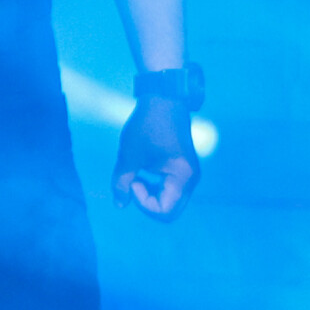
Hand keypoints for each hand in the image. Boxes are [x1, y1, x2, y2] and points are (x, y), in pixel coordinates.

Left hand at [112, 97, 198, 220]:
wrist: (163, 99)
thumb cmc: (146, 125)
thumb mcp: (129, 155)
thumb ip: (122, 181)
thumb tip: (119, 205)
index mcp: (182, 177)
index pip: (164, 211)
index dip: (143, 203)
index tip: (133, 179)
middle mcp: (190, 179)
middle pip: (169, 210)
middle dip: (147, 202)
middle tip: (133, 181)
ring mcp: (188, 175)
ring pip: (169, 201)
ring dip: (149, 194)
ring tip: (137, 173)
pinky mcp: (183, 170)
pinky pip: (169, 190)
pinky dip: (154, 187)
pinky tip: (142, 170)